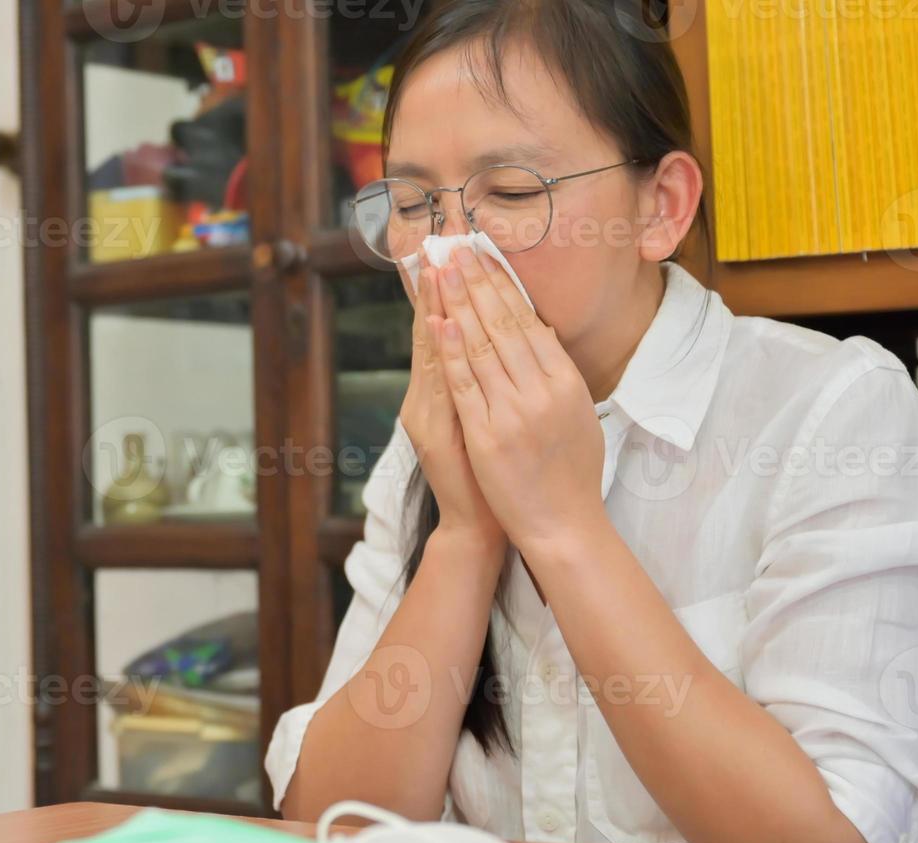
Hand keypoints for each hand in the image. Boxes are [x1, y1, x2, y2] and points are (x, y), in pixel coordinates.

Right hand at [397, 247, 503, 549]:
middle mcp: (427, 400)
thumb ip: (475, 385)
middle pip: (433, 331)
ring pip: (435, 350)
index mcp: (436, 396)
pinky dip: (443, 352)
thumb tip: (489, 342)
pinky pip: (445, 384)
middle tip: (436, 242)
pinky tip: (441, 322)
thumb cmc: (486, 476)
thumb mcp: (478, 425)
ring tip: (437, 265)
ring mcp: (432, 415)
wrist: (480, 525)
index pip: (439, 330)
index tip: (441, 252)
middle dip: (437, 287)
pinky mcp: (442, 432)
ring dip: (437, 305)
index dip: (438, 292)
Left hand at [429, 245, 607, 554]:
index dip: (503, 285)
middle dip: (477, 281)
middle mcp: (542, 391)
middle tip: (456, 246)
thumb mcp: (576, 415)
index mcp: (566, 382)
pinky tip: (439, 323)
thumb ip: (557, 374)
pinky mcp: (488, 436)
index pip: (528, 321)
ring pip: (482, 346)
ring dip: (459, 303)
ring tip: (443, 270)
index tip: (483, 255)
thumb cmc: (570, 472)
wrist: (563, 525)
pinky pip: (466, 386)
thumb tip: (541, 332)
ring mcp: (514, 413)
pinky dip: (452, 351)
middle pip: (503, 324)